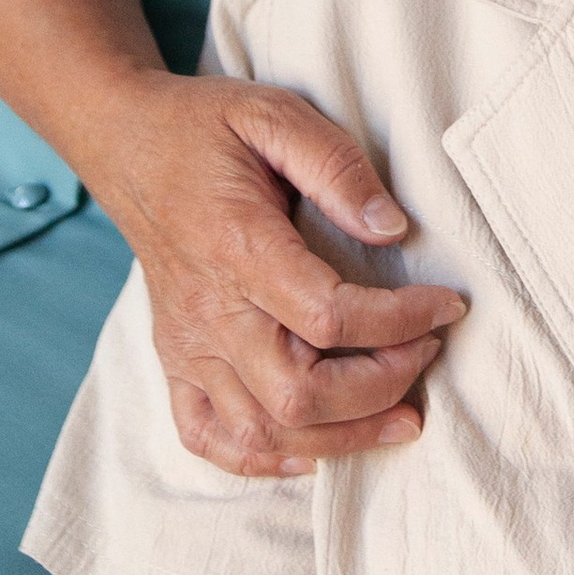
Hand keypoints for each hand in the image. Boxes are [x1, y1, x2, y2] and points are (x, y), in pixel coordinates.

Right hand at [86, 67, 461, 476]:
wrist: (125, 142)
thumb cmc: (204, 128)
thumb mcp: (274, 115)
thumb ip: (337, 168)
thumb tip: (394, 229)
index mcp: (237, 248)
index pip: (329, 316)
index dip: (401, 322)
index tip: (449, 306)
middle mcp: (208, 311)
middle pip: (298, 393)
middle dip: (380, 387)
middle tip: (427, 354)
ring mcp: (186, 345)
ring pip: (263, 430)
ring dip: (341, 437)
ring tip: (402, 417)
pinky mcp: (174, 359)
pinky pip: (208, 436)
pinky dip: (262, 459)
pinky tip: (314, 449)